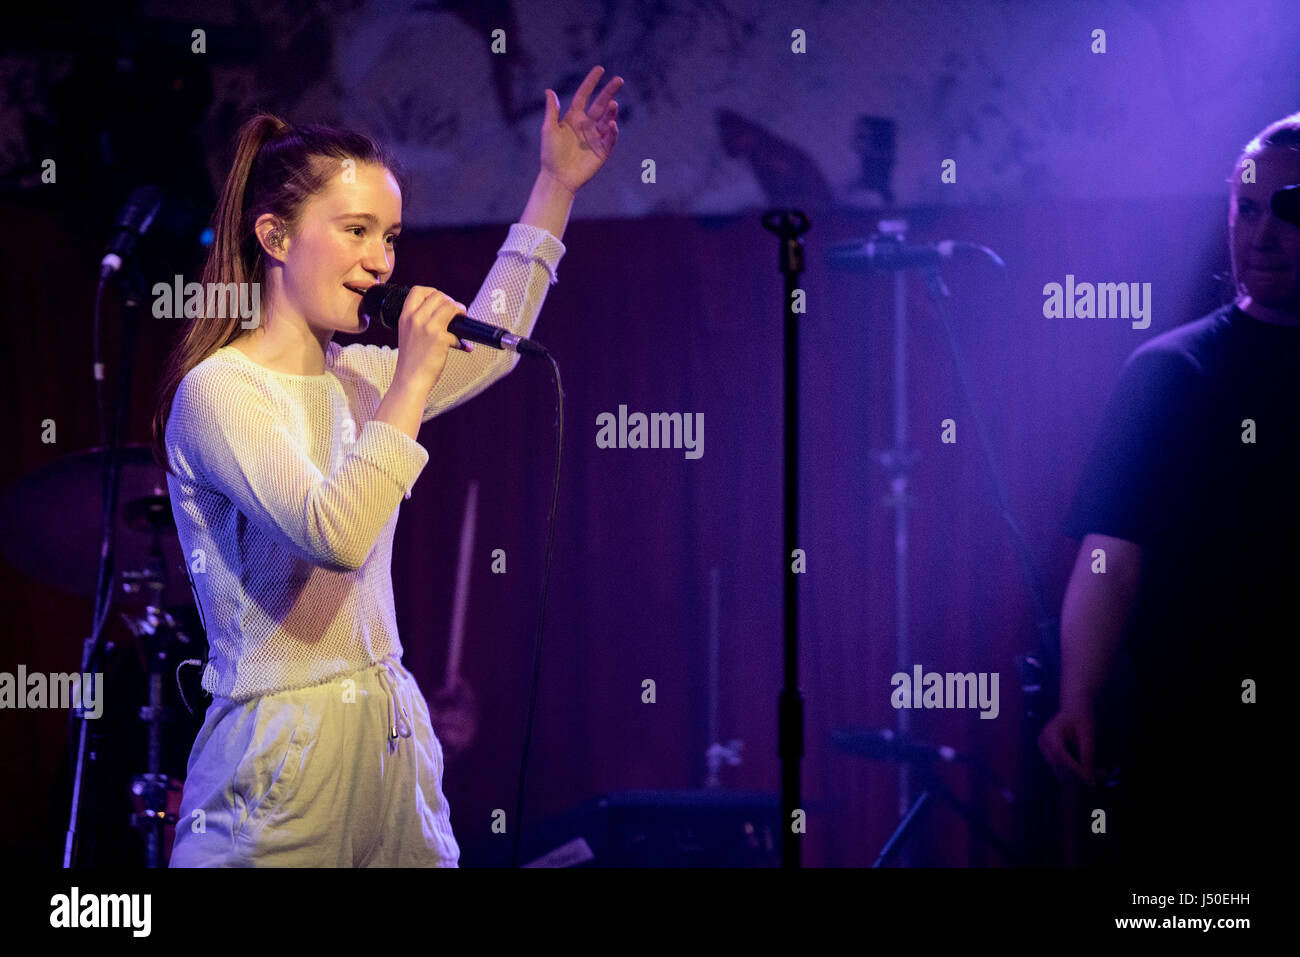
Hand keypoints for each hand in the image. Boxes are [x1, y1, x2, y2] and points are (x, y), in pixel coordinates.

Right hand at [389, 286, 473, 393]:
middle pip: (438, 295)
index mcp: (405, 316)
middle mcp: (415, 318)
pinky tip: (464, 347)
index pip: (418, 290)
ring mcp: (427, 327)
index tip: (442, 301)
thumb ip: (420, 322)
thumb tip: (447, 313)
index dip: (433, 292)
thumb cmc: (411, 361)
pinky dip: (463, 340)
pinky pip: (458, 331)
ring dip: (460, 311)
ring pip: (449, 305)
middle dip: (450, 301)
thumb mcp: (408, 335)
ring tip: (462, 320)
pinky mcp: (440, 338)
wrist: (409, 381)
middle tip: (456, 312)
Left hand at [541, 65, 622, 192]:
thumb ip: (552, 111)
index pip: (584, 95)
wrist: (558, 178)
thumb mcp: (548, 130)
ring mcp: (596, 137)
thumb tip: (549, 91)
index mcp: (574, 117)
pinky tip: (612, 124)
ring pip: (607, 119)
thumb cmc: (550, 154)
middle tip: (619, 79)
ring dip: (611, 110)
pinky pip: (610, 138)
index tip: (600, 69)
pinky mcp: (603, 151)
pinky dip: (613, 131)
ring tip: (613, 104)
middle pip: (600, 104)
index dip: (591, 82)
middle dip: (609, 91)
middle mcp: (586, 125)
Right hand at [1037, 707, 1097, 784]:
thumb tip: (1088, 777)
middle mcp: (1043, 743)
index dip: (1075, 769)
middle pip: (1059, 767)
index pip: (1060, 755)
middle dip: (1079, 775)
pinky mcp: (1050, 757)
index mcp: (1050, 732)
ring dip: (1080, 777)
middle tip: (1101, 775)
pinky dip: (1078, 774)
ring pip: (1061, 772)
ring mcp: (1045, 751)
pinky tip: (1095, 771)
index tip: (1091, 779)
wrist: (1074, 710)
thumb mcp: (1087, 734)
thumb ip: (1086, 754)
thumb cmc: (1082, 718)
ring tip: (1101, 773)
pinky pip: (1064, 771)